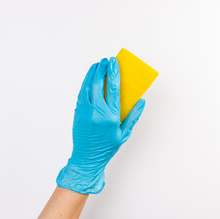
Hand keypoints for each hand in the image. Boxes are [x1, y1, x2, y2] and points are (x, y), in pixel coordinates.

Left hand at [56, 57, 145, 193]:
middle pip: (98, 84)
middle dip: (102, 69)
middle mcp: (96, 111)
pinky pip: (81, 94)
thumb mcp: (124, 134)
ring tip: (96, 65)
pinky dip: (85, 83)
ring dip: (92, 74)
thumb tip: (141, 101)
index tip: (114, 62)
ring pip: (87, 86)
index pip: (113, 88)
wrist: (86, 158)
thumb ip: (133, 116)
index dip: (114, 73)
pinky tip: (89, 79)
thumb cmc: (106, 148)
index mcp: (110, 116)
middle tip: (105, 60)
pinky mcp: (78, 113)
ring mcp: (85, 111)